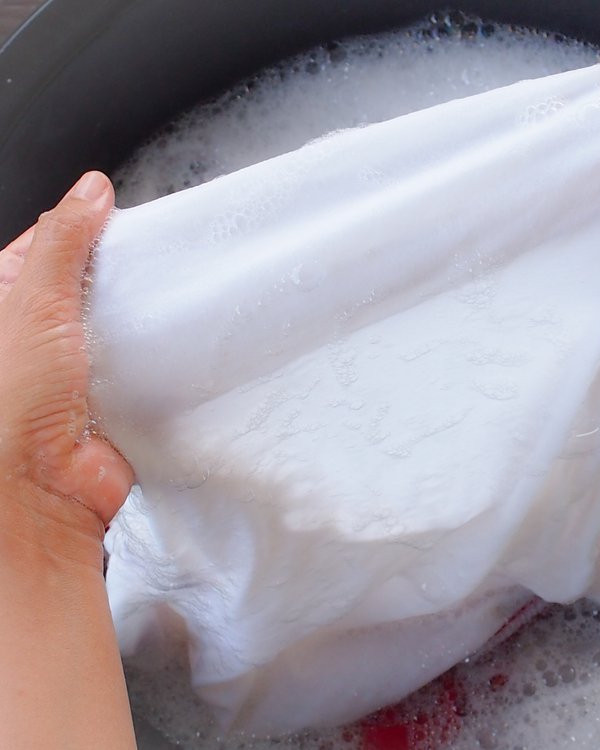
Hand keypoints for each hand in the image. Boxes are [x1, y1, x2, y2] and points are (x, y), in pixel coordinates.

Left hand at [0, 172, 132, 546]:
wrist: (38, 491)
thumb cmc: (8, 406)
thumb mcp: (32, 301)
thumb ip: (64, 243)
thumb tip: (90, 190)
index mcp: (3, 305)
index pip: (45, 247)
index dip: (81, 229)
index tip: (119, 218)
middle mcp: (36, 337)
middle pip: (88, 285)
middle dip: (121, 276)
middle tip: (152, 262)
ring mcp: (75, 371)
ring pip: (119, 325)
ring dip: (141, 319)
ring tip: (167, 301)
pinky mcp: (111, 401)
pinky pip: (142, 366)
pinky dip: (157, 358)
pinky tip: (171, 346)